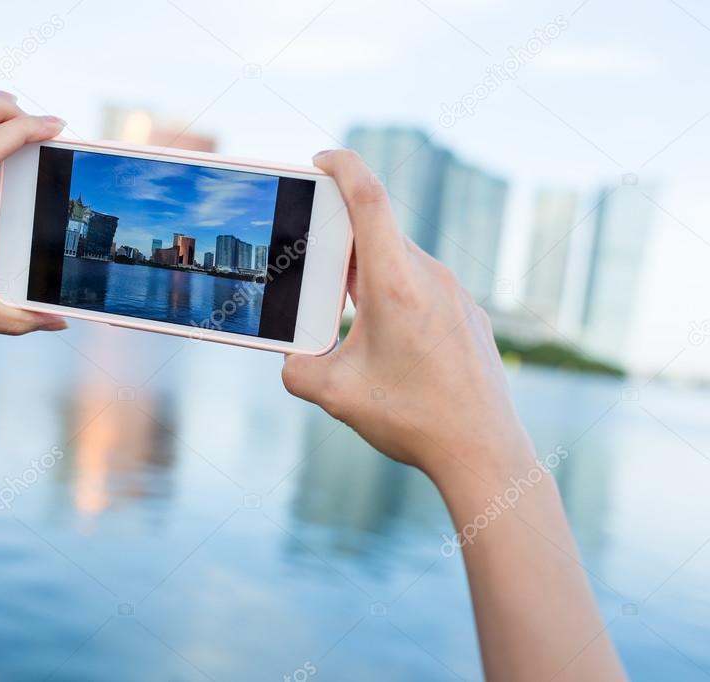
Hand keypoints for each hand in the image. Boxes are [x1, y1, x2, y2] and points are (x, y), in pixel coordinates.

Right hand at [282, 150, 531, 483]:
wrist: (483, 451)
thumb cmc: (411, 418)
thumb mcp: (334, 395)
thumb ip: (296, 368)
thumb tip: (291, 355)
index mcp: (395, 284)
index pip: (369, 199)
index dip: (343, 168)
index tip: (321, 160)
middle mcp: (430, 277)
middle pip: (377, 234)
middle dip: (339, 241)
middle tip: (311, 262)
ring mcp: (454, 294)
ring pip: (399, 262)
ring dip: (366, 274)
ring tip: (345, 312)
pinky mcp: (467, 314)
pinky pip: (422, 286)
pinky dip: (394, 294)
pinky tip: (386, 339)